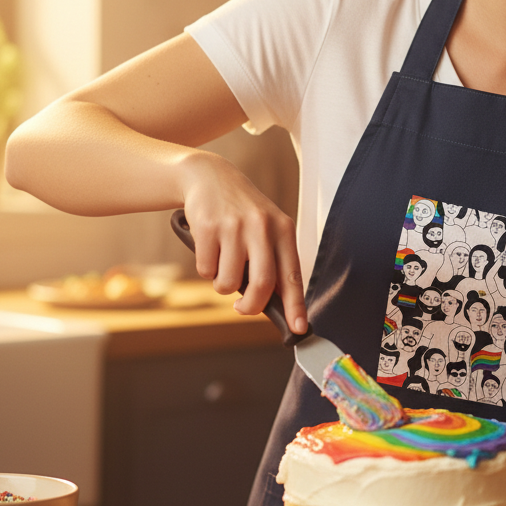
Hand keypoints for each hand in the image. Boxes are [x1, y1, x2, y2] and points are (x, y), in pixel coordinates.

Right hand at [179, 152, 305, 330]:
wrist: (210, 177)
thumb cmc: (242, 213)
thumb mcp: (266, 228)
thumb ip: (273, 260)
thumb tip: (277, 304)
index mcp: (283, 229)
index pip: (293, 275)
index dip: (296, 306)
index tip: (299, 328)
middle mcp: (262, 227)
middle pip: (262, 285)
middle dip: (250, 307)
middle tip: (241, 308)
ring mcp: (234, 227)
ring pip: (229, 282)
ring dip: (223, 285)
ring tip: (223, 264)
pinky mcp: (207, 228)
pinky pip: (206, 270)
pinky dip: (206, 270)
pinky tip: (209, 249)